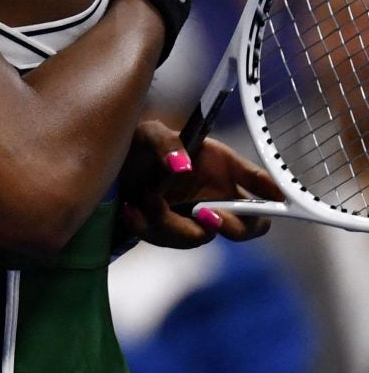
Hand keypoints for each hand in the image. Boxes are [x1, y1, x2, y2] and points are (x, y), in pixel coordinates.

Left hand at [115, 119, 281, 248]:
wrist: (105, 163)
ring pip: (194, 237)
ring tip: (147, 195)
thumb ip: (168, 142)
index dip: (266, 209)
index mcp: (221, 177)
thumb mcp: (150, 133)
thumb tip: (184, 166)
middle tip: (204, 212)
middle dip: (228, 226)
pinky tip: (130, 209)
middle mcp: (210, 202)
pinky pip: (160, 239)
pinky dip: (145, 226)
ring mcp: (186, 220)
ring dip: (171, 220)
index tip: (267, 204)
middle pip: (239, 231)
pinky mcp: (160, 232)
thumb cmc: (138, 144)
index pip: (257, 204)